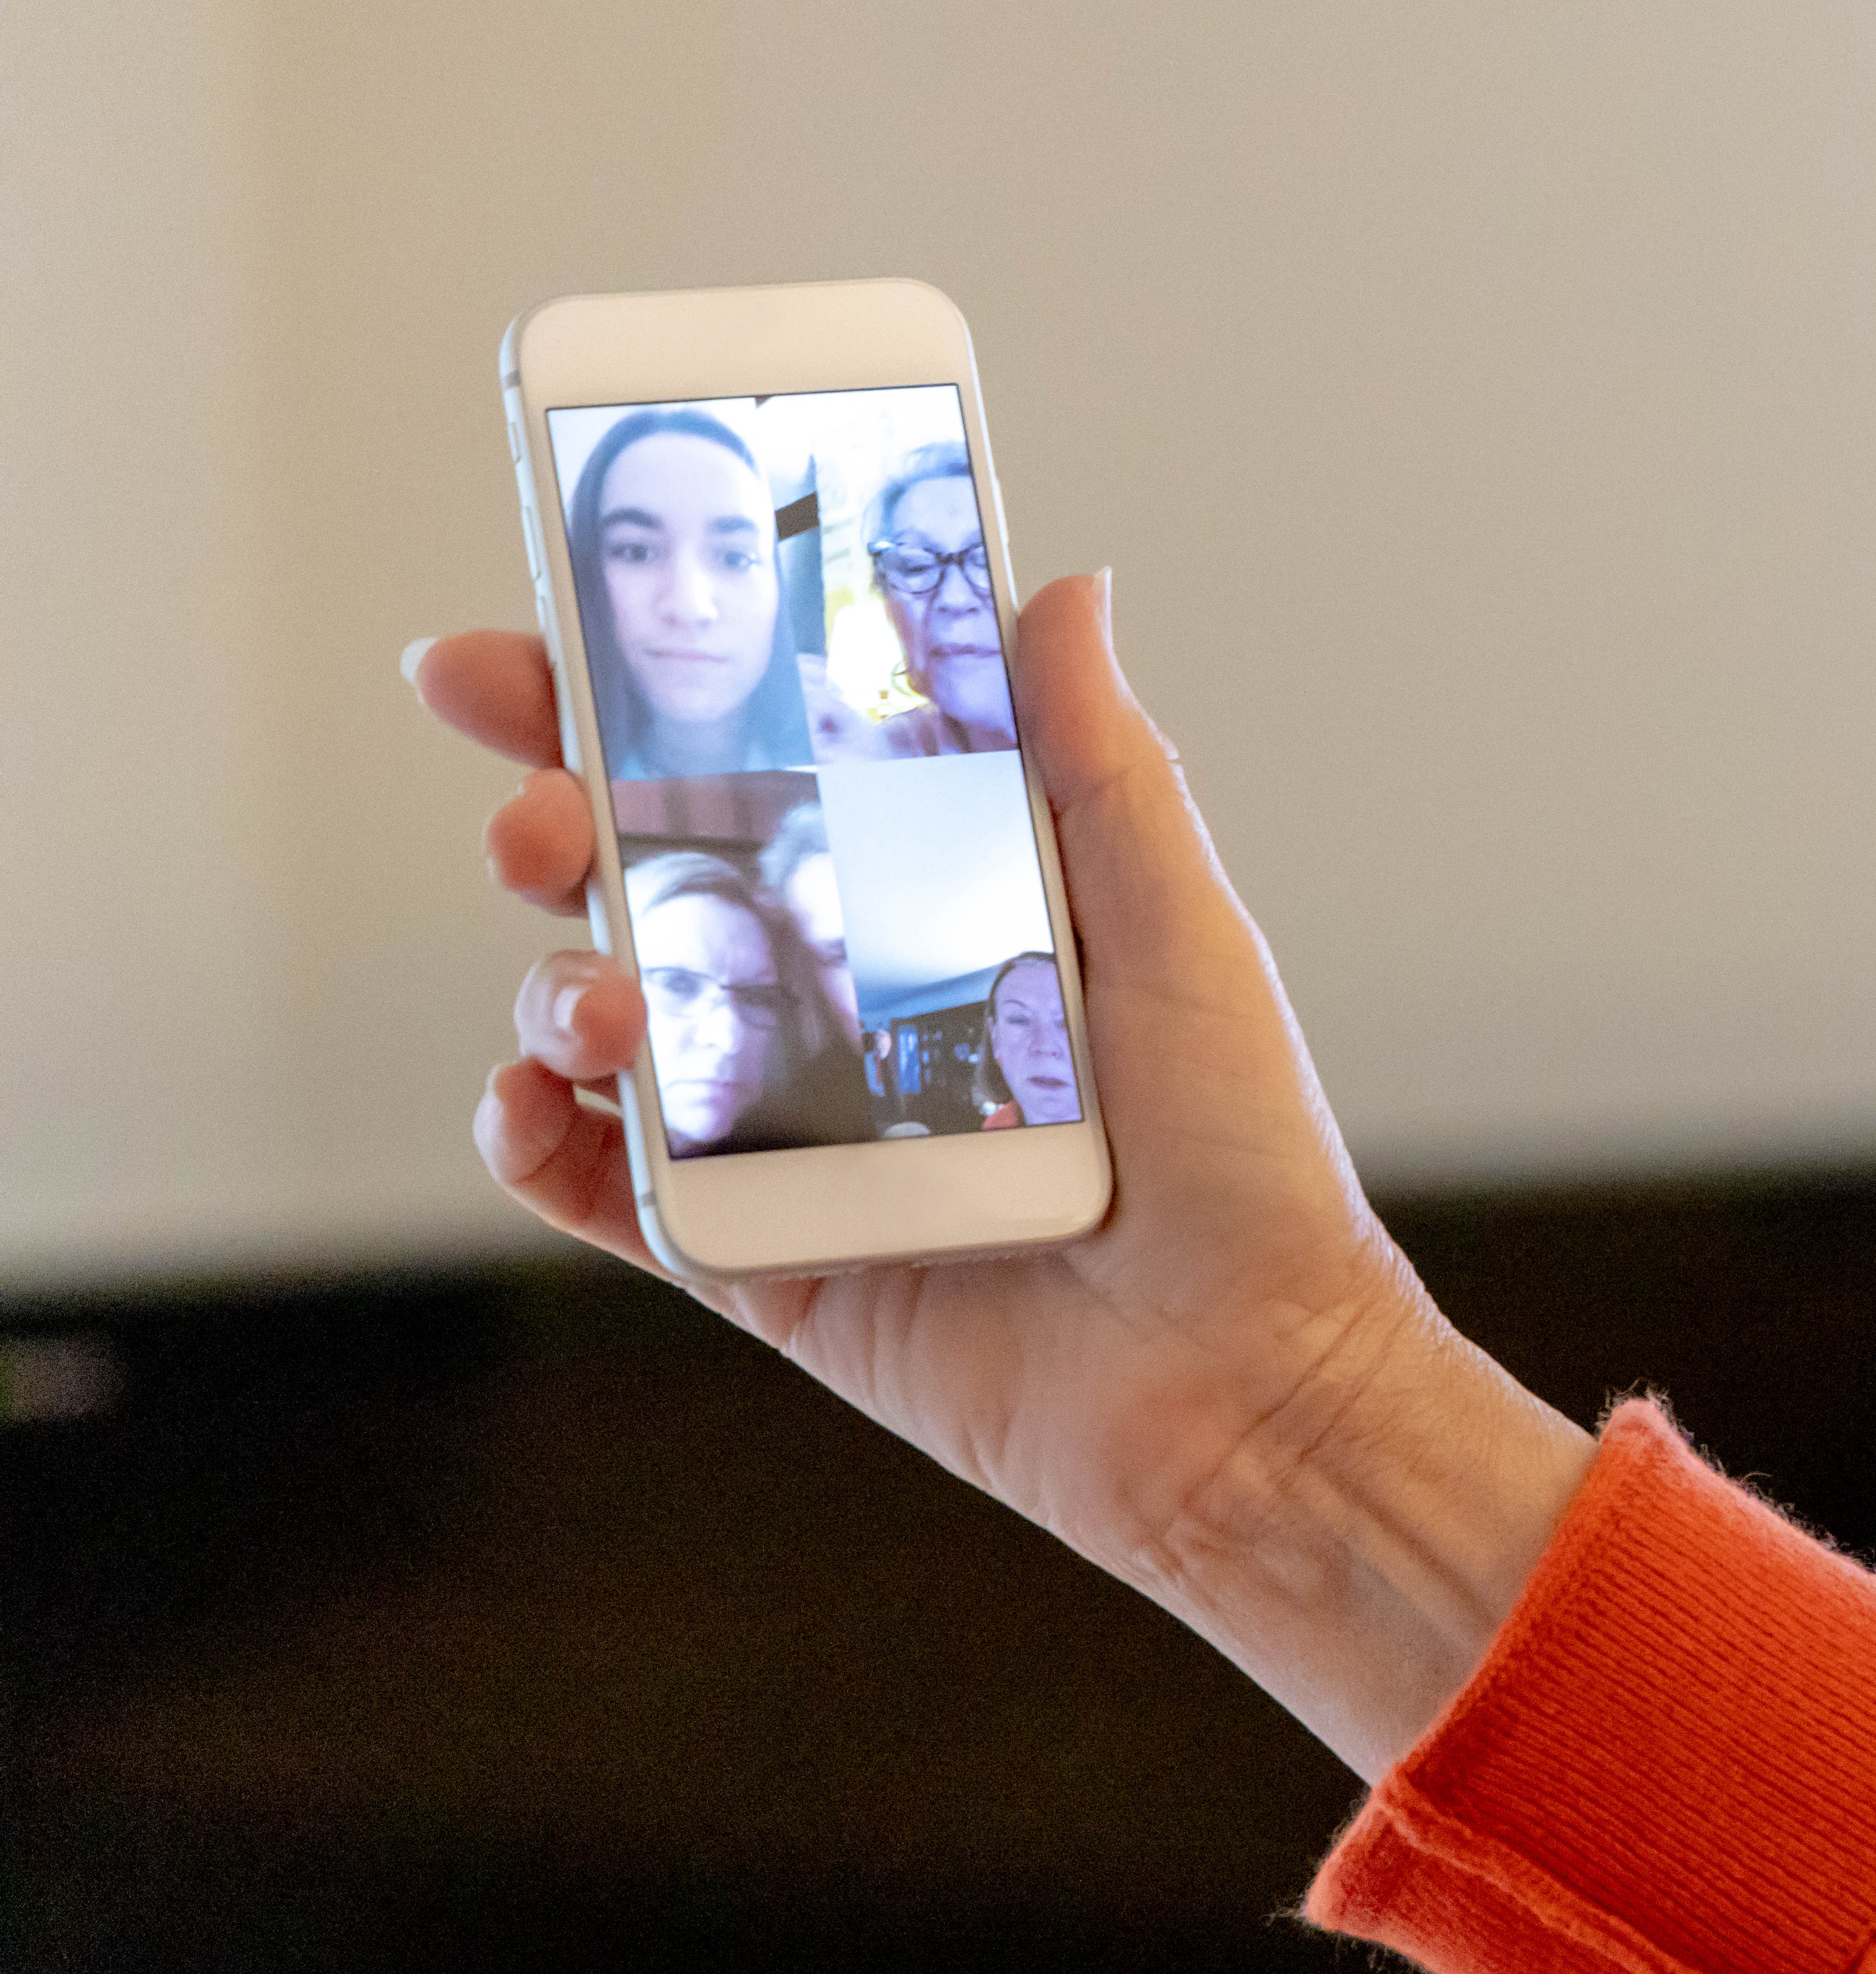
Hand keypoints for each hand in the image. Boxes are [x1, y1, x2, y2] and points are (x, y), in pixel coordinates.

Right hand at [411, 573, 1592, 1777]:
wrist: (1244, 1387)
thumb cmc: (1242, 1162)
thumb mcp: (1182, 933)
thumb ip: (1099, 765)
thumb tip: (1061, 587)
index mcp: (936, 900)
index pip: (763, 767)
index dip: (634, 702)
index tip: (534, 643)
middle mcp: (849, 999)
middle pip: (646, 873)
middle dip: (554, 815)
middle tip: (540, 815)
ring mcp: (793, 1127)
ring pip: (605, 1017)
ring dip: (556, 984)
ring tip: (603, 1005)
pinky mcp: (762, 1254)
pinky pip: (606, 1187)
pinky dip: (537, 1140)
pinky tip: (542, 1109)